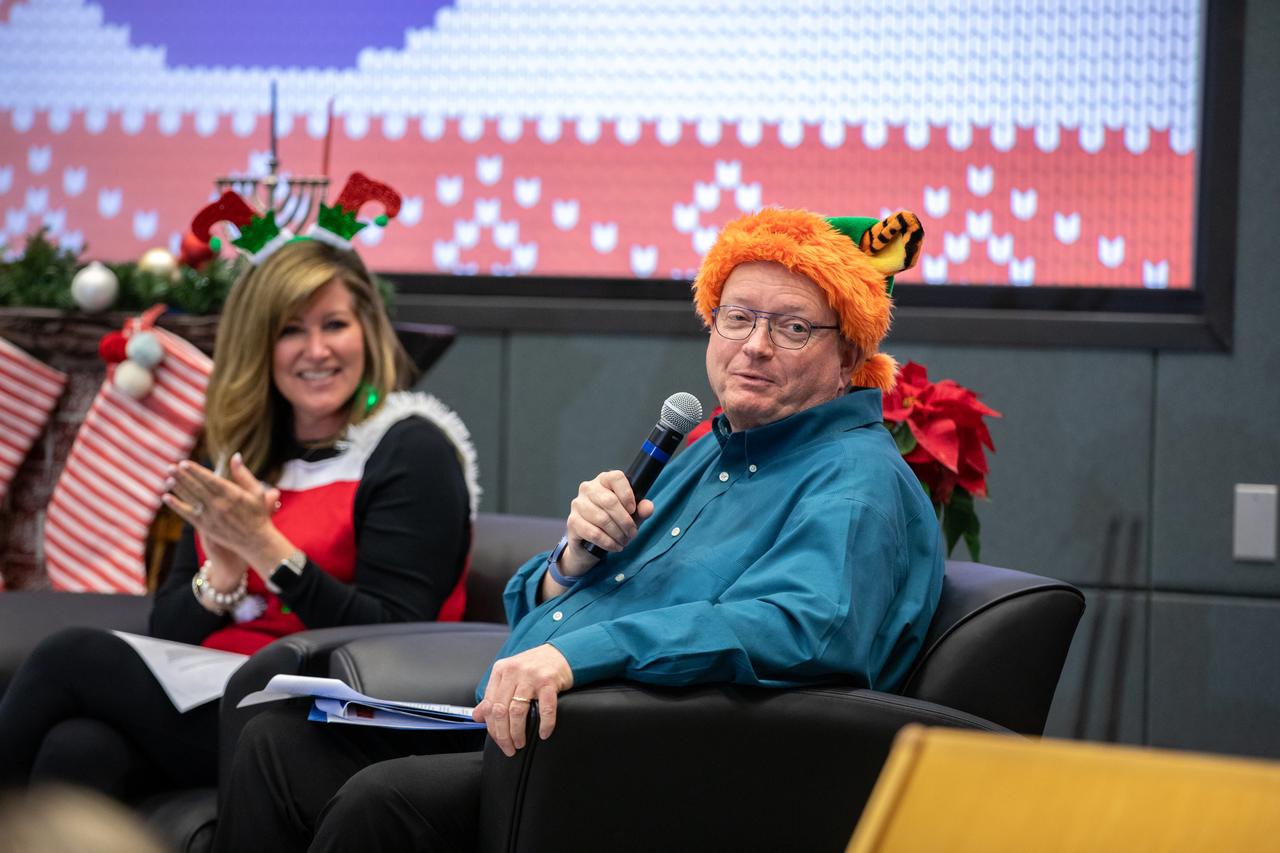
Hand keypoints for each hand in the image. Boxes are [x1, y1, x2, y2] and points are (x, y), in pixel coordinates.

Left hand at [163, 454, 289, 575]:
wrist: (255, 541)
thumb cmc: (257, 513)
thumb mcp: (256, 491)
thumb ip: (243, 474)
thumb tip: (235, 456)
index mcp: (232, 494)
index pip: (209, 480)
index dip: (195, 471)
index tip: (184, 463)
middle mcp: (219, 505)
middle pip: (197, 488)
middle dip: (183, 477)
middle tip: (170, 468)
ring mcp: (211, 516)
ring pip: (190, 499)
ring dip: (178, 488)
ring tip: (168, 478)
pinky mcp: (205, 527)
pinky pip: (187, 514)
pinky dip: (176, 506)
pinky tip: (166, 498)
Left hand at [472, 644, 573, 756]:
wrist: (560, 653)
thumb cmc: (534, 667)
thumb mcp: (509, 676)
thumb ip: (493, 695)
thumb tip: (477, 716)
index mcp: (500, 671)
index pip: (489, 705)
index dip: (492, 728)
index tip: (498, 740)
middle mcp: (513, 672)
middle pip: (500, 710)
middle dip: (503, 735)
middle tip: (509, 748)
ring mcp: (531, 676)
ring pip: (517, 711)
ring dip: (517, 732)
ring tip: (521, 743)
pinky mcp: (549, 681)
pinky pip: (545, 708)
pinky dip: (544, 724)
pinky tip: (543, 733)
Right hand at [559, 470, 654, 576]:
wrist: (588, 544)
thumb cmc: (611, 523)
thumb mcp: (630, 516)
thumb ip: (641, 510)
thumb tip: (648, 507)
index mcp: (603, 480)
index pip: (616, 477)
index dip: (627, 494)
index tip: (633, 510)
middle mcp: (588, 488)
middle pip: (610, 501)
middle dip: (625, 521)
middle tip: (632, 533)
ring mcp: (578, 504)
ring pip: (602, 519)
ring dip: (617, 534)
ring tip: (624, 541)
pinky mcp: (572, 521)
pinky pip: (593, 533)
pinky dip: (608, 542)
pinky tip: (615, 546)